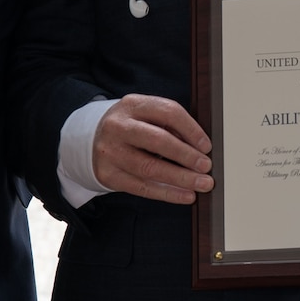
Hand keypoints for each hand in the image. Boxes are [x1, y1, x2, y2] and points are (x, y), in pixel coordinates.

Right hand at [92, 94, 213, 203]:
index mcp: (133, 104)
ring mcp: (110, 151)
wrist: (92, 140)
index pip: (168, 112)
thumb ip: (170, 126)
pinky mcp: (108, 174)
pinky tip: (185, 195)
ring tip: (201, 184)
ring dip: (180, 178)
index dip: (192, 130)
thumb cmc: (131, 127)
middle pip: (158, 141)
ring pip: (150, 168)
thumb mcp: (146, 115)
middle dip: (186, 156)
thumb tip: (201, 148)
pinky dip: (167, 193)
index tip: (207, 146)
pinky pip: (141, 187)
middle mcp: (118, 126)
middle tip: (206, 166)